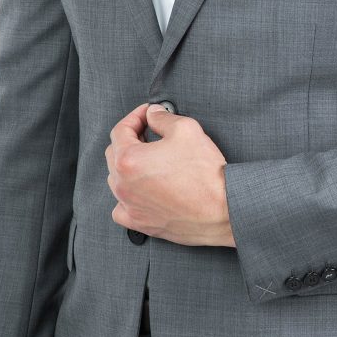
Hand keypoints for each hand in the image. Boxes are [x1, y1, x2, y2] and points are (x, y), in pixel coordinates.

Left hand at [106, 103, 235, 246]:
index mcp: (129, 160)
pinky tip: (141, 190)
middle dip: (131, 139)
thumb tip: (153, 114)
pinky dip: (127, 197)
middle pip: (114, 154)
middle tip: (150, 132)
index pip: (120, 130)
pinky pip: (121, 208)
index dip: (135, 117)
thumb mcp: (186, 129)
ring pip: (116, 180)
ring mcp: (130, 206)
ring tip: (150, 160)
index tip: (147, 114)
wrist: (223, 209)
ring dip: (129, 166)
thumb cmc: (205, 173)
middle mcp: (123, 185)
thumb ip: (162, 118)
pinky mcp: (140, 222)